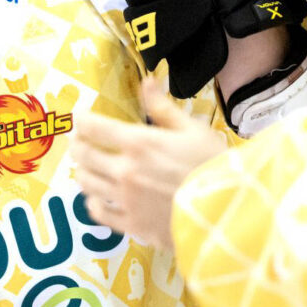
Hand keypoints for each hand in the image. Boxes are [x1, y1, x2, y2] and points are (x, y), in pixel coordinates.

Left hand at [70, 76, 225, 248]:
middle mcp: (125, 170)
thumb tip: (147, 82)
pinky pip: (98, 213)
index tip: (79, 118)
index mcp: (139, 143)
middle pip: (83, 155)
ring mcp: (126, 200)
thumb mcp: (193, 130)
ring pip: (86, 183)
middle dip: (77, 144)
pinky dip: (92, 203)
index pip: (93, 127)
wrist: (228, 212)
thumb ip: (163, 108)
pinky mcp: (132, 224)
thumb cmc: (214, 167)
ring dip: (82, 171)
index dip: (81, 120)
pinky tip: (97, 198)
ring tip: (86, 167)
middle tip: (78, 141)